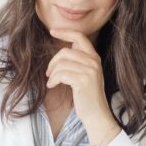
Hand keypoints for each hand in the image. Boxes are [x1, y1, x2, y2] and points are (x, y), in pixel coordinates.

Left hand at [46, 28, 120, 145]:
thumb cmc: (86, 96)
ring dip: (52, 73)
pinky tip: (52, 86)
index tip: (52, 31)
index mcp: (94, 57)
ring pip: (61, 63)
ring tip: (51, 81)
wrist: (96, 114)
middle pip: (65, 51)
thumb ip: (78, 61)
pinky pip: (60, 74)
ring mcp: (90, 71)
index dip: (65, 32)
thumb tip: (64, 49)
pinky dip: (52, 80)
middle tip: (49, 73)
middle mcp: (94, 61)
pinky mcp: (83, 81)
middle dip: (53, 62)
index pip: (79, 36)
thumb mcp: (85, 74)